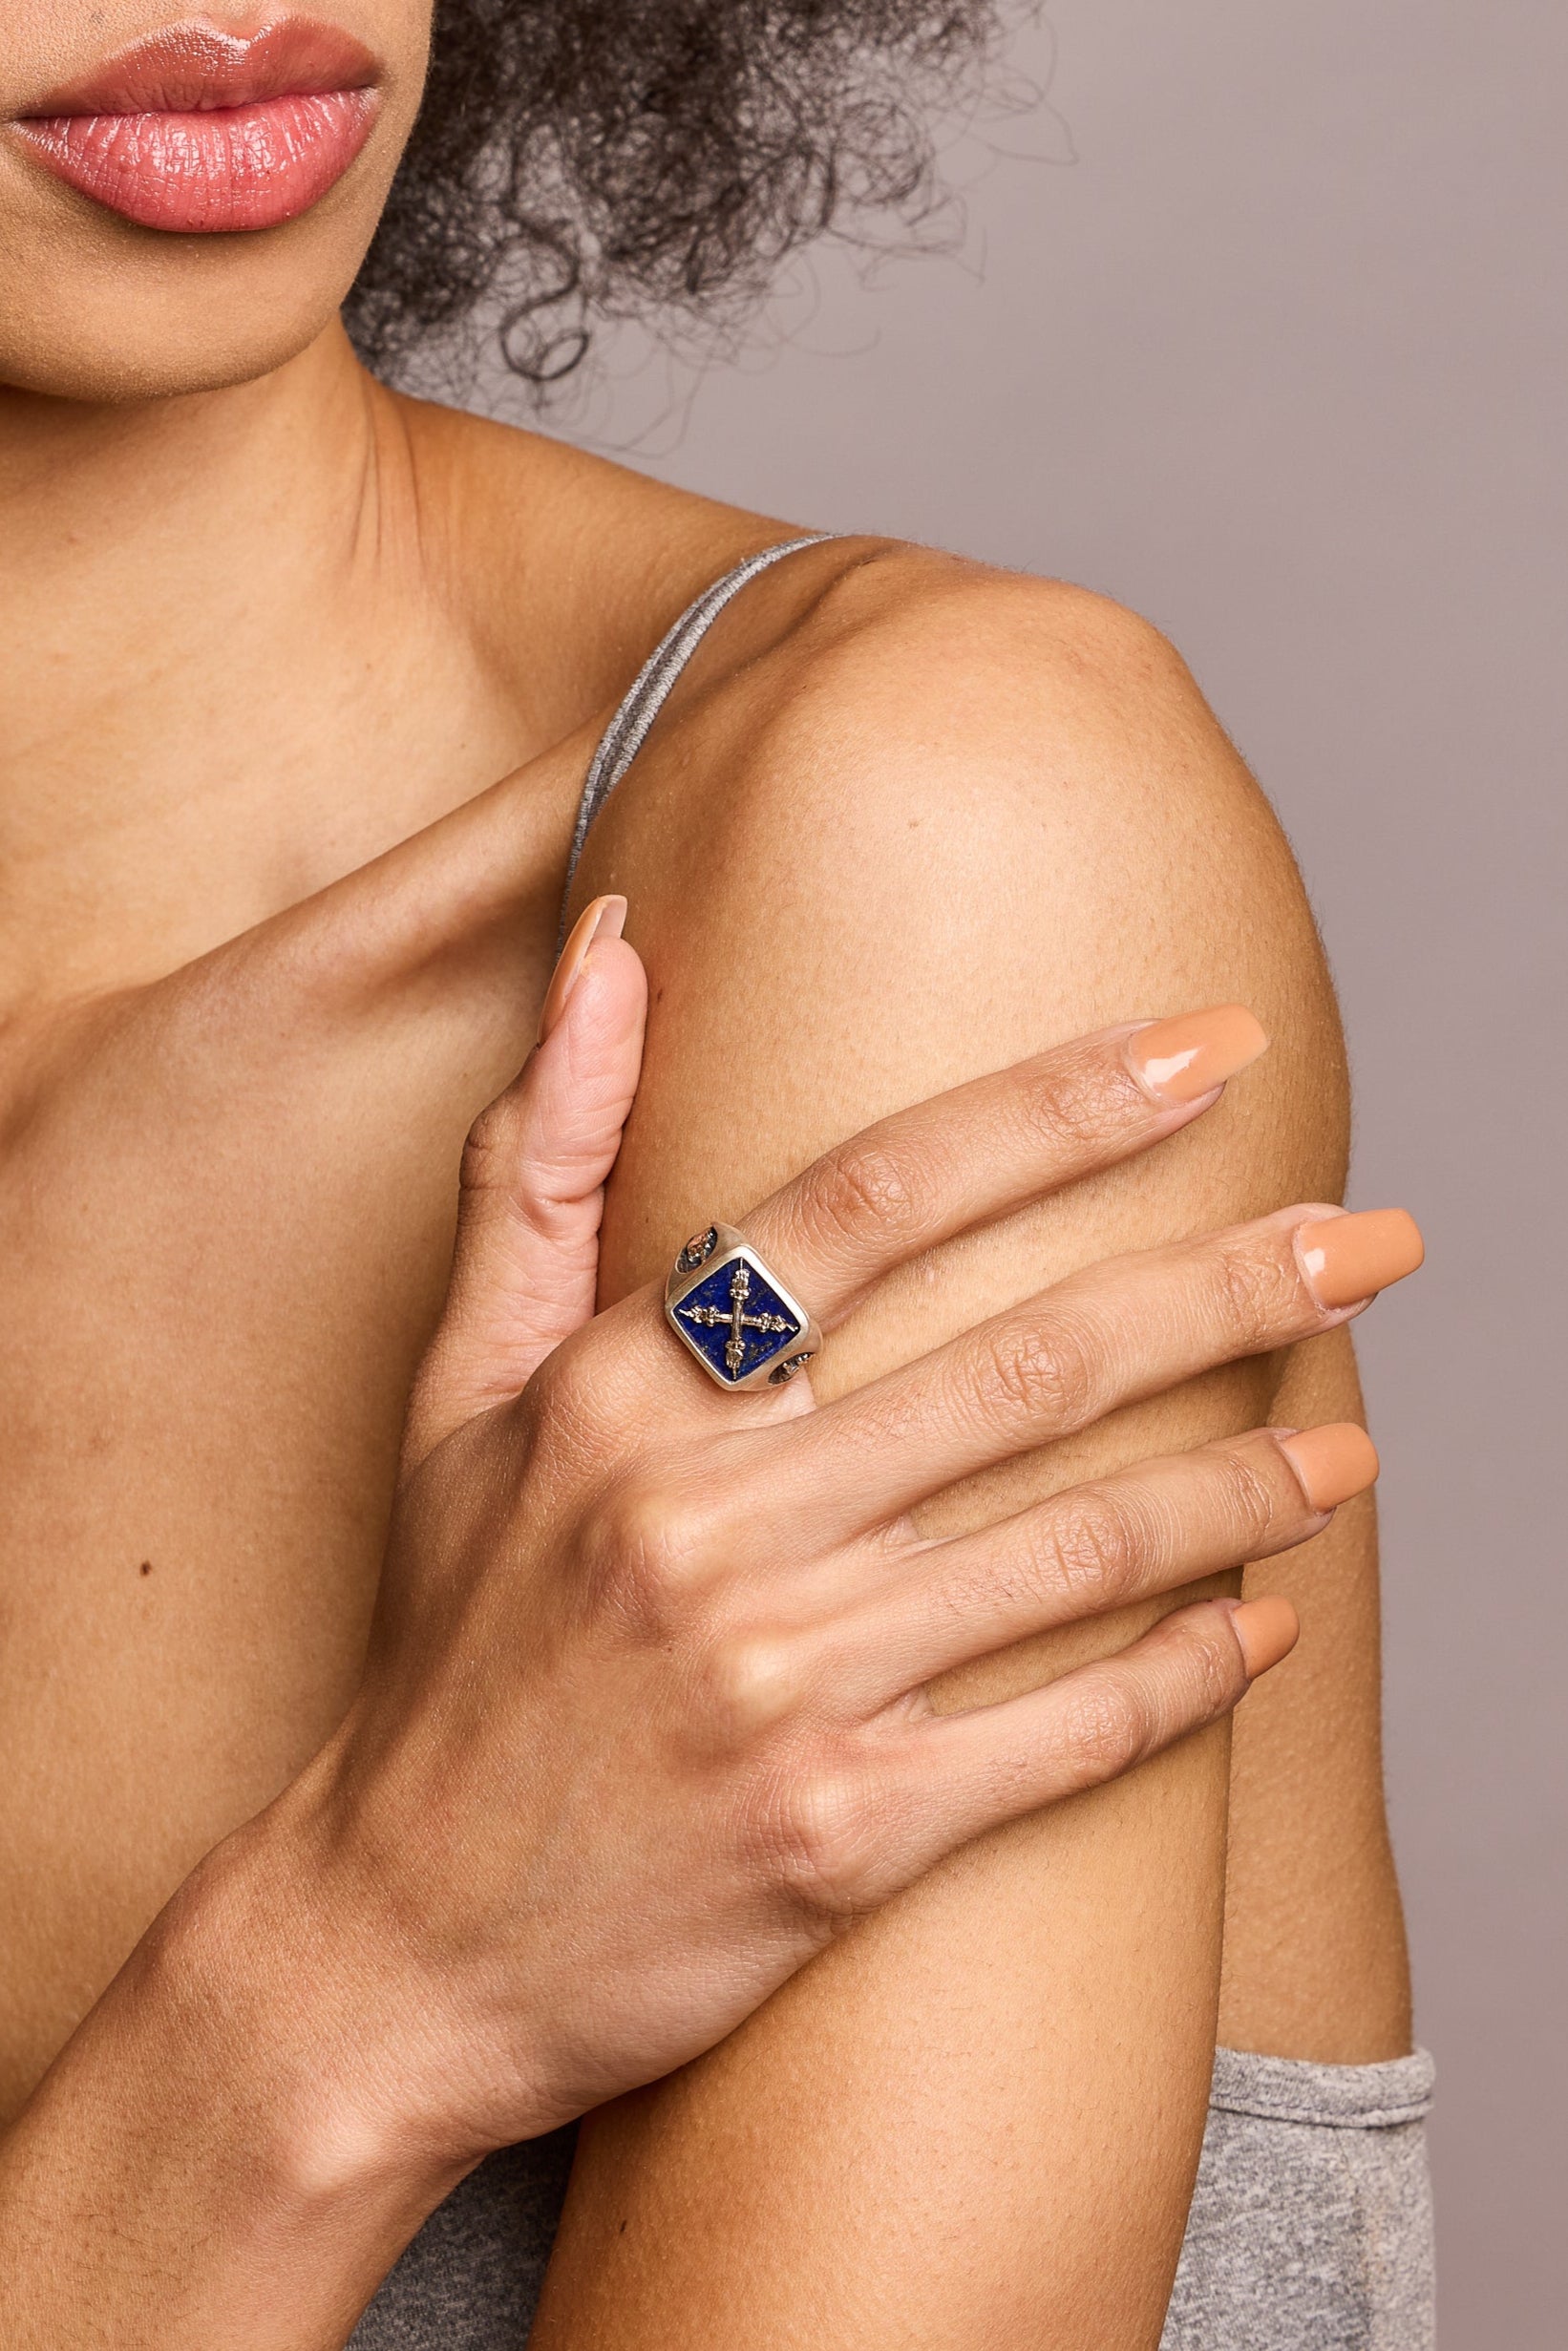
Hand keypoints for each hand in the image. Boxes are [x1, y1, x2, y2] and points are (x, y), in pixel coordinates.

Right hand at [286, 942, 1420, 2171]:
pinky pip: (1062, 1740)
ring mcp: (777, 1686)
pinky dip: (1184, 1679)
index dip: (1054, 1110)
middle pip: (1023, 1364)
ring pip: (1075, 1552)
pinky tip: (1267, 1626)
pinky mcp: (840, 1837)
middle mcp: (703, 1525)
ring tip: (1357, 1444)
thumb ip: (538, 1162)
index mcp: (619, 1396)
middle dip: (1228, 1284)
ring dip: (1243, 1487)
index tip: (1202, 1051)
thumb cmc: (449, 1648)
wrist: (401, 1943)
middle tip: (1372, 1236)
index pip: (869, 1204)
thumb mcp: (455, 1393)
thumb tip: (610, 942)